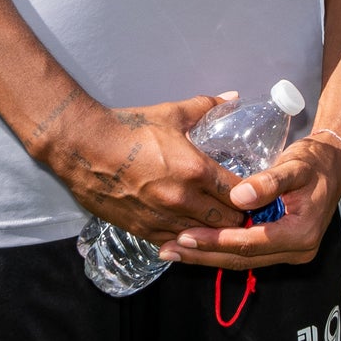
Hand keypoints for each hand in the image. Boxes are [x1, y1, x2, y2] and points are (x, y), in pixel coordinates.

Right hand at [42, 92, 246, 245]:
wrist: (85, 148)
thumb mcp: (173, 113)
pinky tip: (189, 229)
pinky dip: (186, 237)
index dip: (251, 195)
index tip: (255, 193)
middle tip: (240, 209)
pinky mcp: (142, 230)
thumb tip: (232, 97)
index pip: (239, 194)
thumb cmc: (131, 128)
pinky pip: (175, 242)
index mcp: (196, 170)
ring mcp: (162, 218)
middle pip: (226, 221)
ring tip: (217, 222)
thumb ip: (207, 107)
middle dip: (237, 216)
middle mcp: (183, 200)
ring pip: (203, 236)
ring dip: (213, 230)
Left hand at [161, 134, 340, 270]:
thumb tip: (238, 196)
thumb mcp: (295, 165)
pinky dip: (221, 250)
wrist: (334, 165)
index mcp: (300, 233)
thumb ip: (269, 181)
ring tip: (174, 251)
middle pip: (242, 258)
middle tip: (169, 249)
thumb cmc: (315, 161)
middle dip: (204, 254)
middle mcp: (297, 250)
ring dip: (208, 256)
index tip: (186, 235)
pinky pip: (247, 253)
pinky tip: (197, 245)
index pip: (250, 242)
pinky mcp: (281, 248)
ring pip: (242, 260)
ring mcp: (289, 252)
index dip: (216, 241)